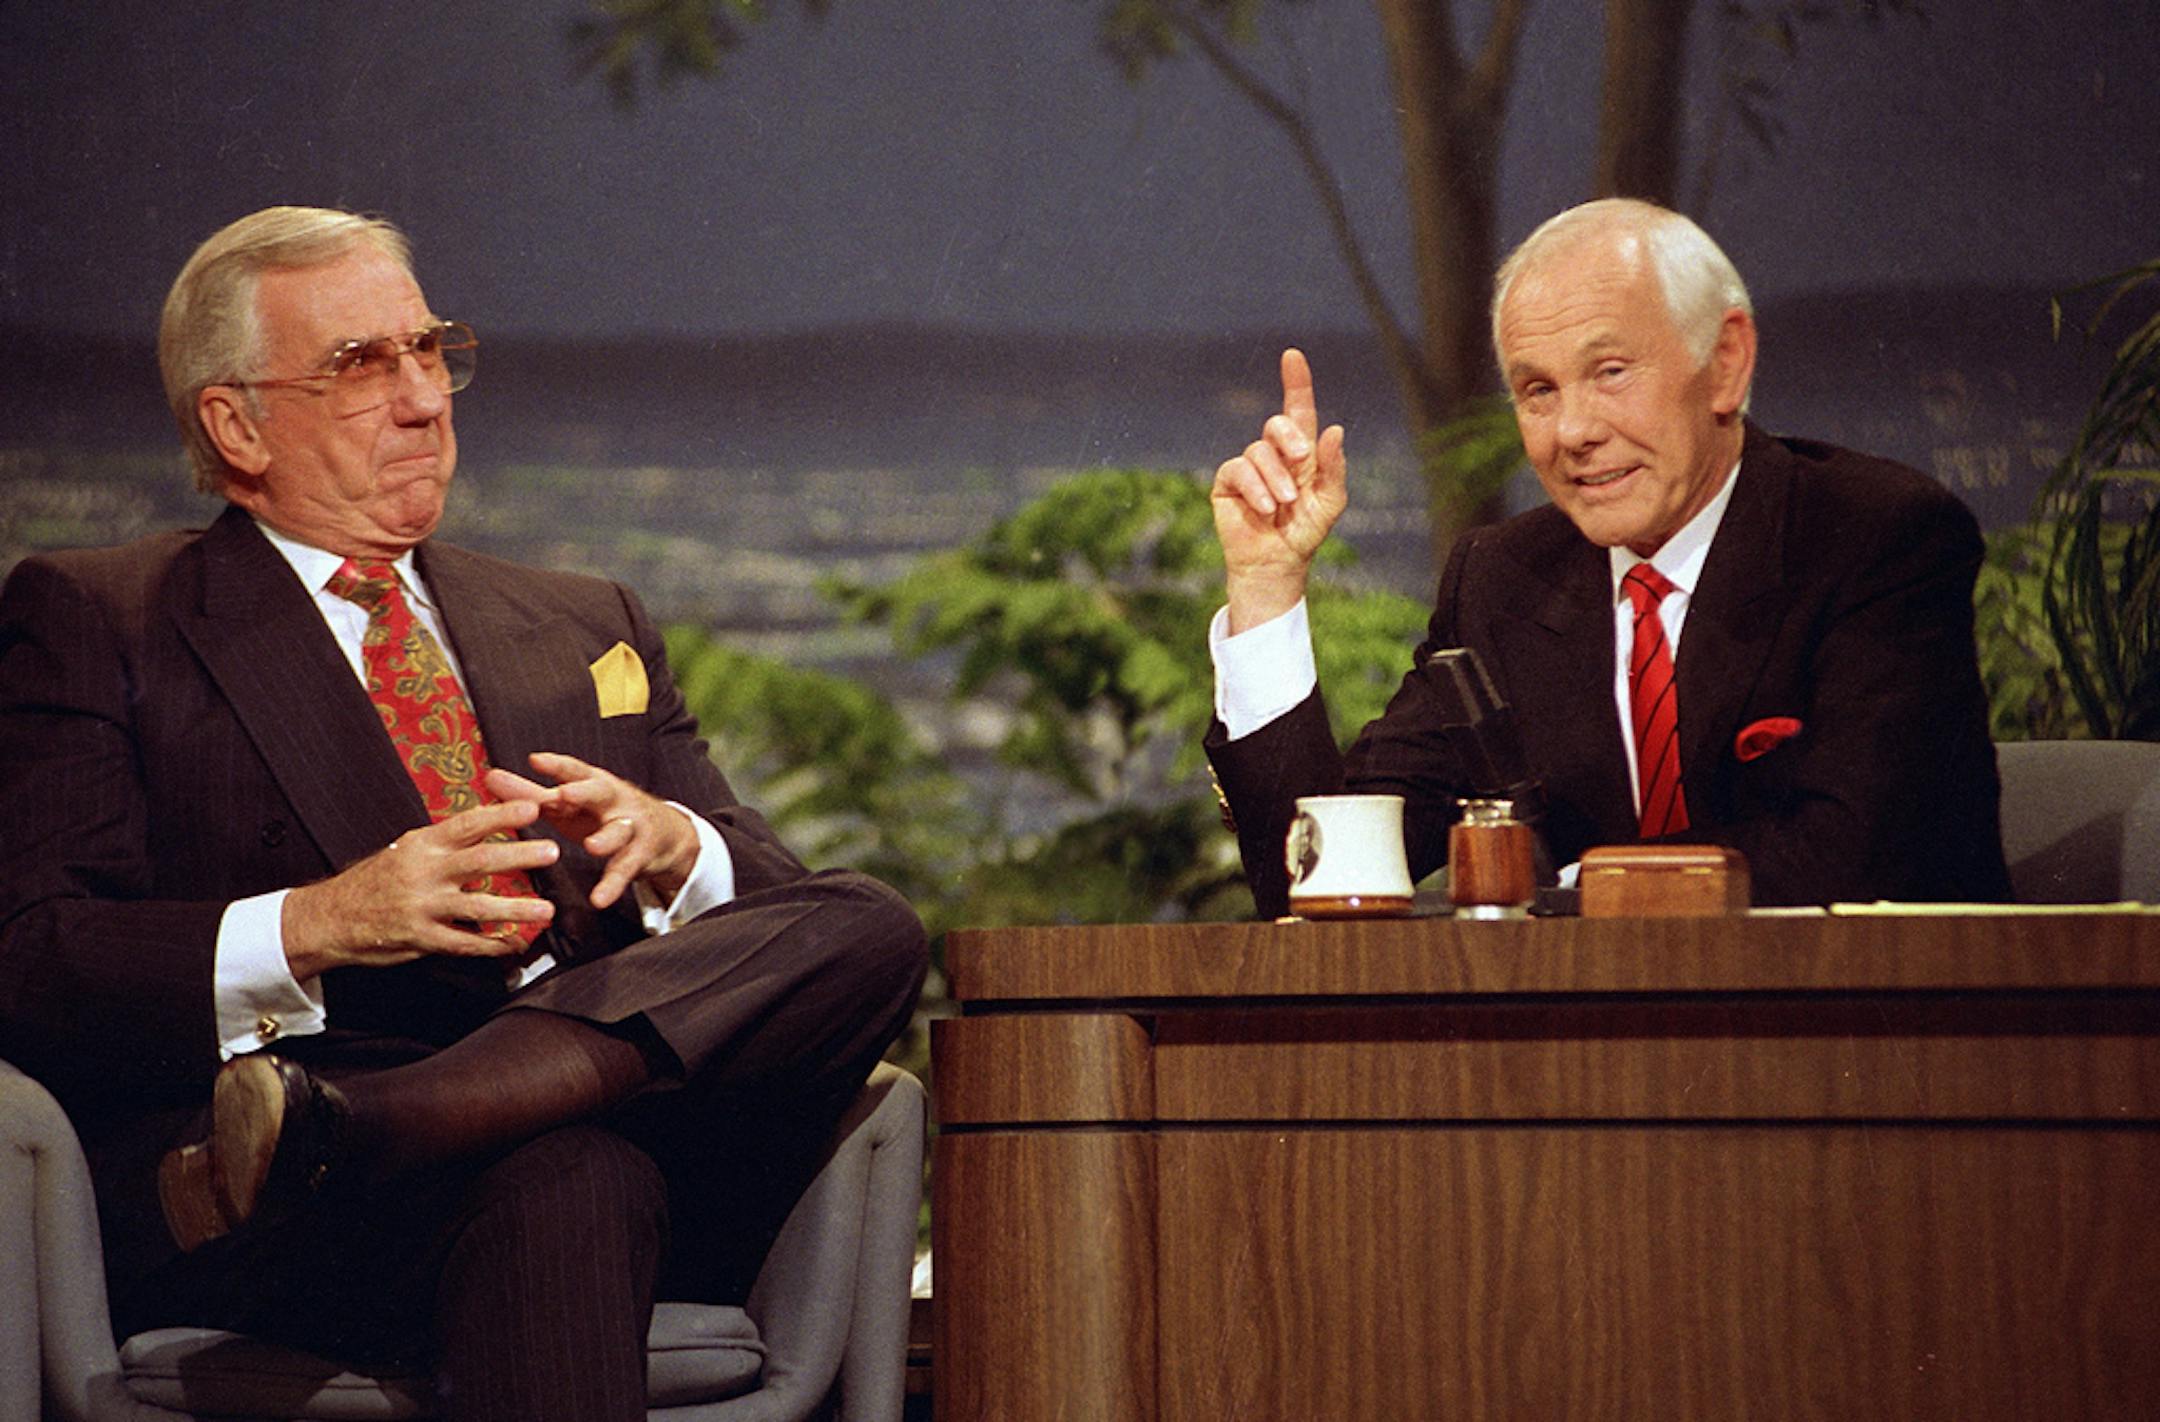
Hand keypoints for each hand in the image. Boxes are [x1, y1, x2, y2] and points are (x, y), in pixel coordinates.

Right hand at [282, 800, 559, 979]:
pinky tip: (516, 944)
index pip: (467, 824)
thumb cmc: (377, 879)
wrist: (332, 917)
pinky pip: (463, 943)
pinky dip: (492, 945)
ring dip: (516, 909)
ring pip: (477, 908)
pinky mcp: (421, 938)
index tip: (534, 807)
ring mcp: (423, 908)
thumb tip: (487, 821)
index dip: (501, 815)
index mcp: (422, 845)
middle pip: (479, 862)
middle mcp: (424, 873)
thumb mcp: (406, 849)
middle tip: (552, 851)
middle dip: (519, 856)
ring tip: (547, 910)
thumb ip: (445, 841)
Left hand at [487, 752, 700, 910]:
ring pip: (620, 830)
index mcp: (593, 784)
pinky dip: (612, 885)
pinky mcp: (640, 854)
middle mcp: (615, 800)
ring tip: (592, 847)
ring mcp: (630, 826)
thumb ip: (530, 793)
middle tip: (565, 794)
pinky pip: (625, 870)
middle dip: (584, 792)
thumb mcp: (568, 804)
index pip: (575, 770)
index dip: (557, 765)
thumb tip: (490, 777)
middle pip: (601, 791)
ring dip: (606, 838)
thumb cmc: (602, 814)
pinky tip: (599, 899)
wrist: (663, 834)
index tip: (535, 760)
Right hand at [1211, 348, 1347, 632]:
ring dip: (1275, 478)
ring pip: (1258, 451)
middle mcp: (1272, 454)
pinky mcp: (1227, 483)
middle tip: (1301, 459)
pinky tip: (1265, 509)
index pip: (1298, 410)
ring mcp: (1248, 467)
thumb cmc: (1305, 531)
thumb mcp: (1330, 500)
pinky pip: (1237, 470)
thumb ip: (1334, 466)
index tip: (1293, 356)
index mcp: (1300, 452)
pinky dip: (1255, 488)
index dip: (1296, 382)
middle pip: (1277, 424)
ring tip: (1284, 505)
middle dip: (1289, 437)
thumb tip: (1334, 429)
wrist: (1278, 562)